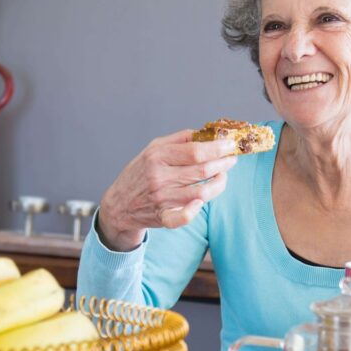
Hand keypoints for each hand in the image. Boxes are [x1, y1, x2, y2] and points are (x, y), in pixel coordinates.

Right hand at [97, 130, 237, 250]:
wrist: (118, 204)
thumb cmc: (140, 173)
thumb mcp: (153, 149)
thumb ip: (180, 139)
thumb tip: (207, 133)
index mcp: (158, 156)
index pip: (195, 151)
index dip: (218, 148)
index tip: (231, 145)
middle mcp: (159, 176)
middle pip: (202, 170)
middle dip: (223, 164)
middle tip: (231, 159)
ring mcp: (161, 198)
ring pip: (201, 192)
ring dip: (219, 184)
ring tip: (222, 176)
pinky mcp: (162, 217)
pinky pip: (182, 218)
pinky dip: (194, 211)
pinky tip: (201, 202)